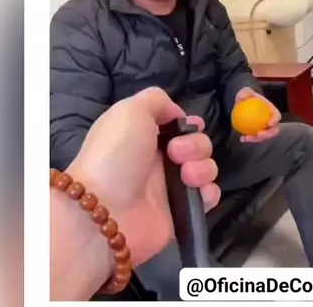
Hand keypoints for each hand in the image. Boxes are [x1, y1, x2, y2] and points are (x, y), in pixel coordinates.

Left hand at [66, 87, 220, 266]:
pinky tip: (196, 192)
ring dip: (202, 167)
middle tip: (175, 154)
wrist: (105, 210)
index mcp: (144, 135)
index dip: (189, 124)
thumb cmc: (114, 154)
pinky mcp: (180, 212)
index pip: (177, 125)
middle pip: (196, 144)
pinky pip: (207, 197)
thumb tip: (177, 115)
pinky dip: (208, 192)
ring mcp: (170, 187)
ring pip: (205, 168)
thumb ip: (156, 100)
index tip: (189, 126)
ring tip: (186, 176)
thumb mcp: (129, 110)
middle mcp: (158, 159)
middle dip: (195, 145)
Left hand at [234, 86, 281, 142]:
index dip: (275, 120)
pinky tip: (241, 138)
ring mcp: (265, 129)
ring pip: (264, 137)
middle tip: (258, 135)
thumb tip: (243, 97)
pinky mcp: (258, 133)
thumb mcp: (245, 92)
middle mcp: (271, 121)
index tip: (269, 124)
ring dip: (256, 140)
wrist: (243, 104)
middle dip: (268, 135)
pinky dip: (249, 139)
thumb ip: (245, 92)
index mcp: (272, 111)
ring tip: (246, 138)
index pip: (277, 116)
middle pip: (274, 130)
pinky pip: (255, 138)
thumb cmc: (247, 96)